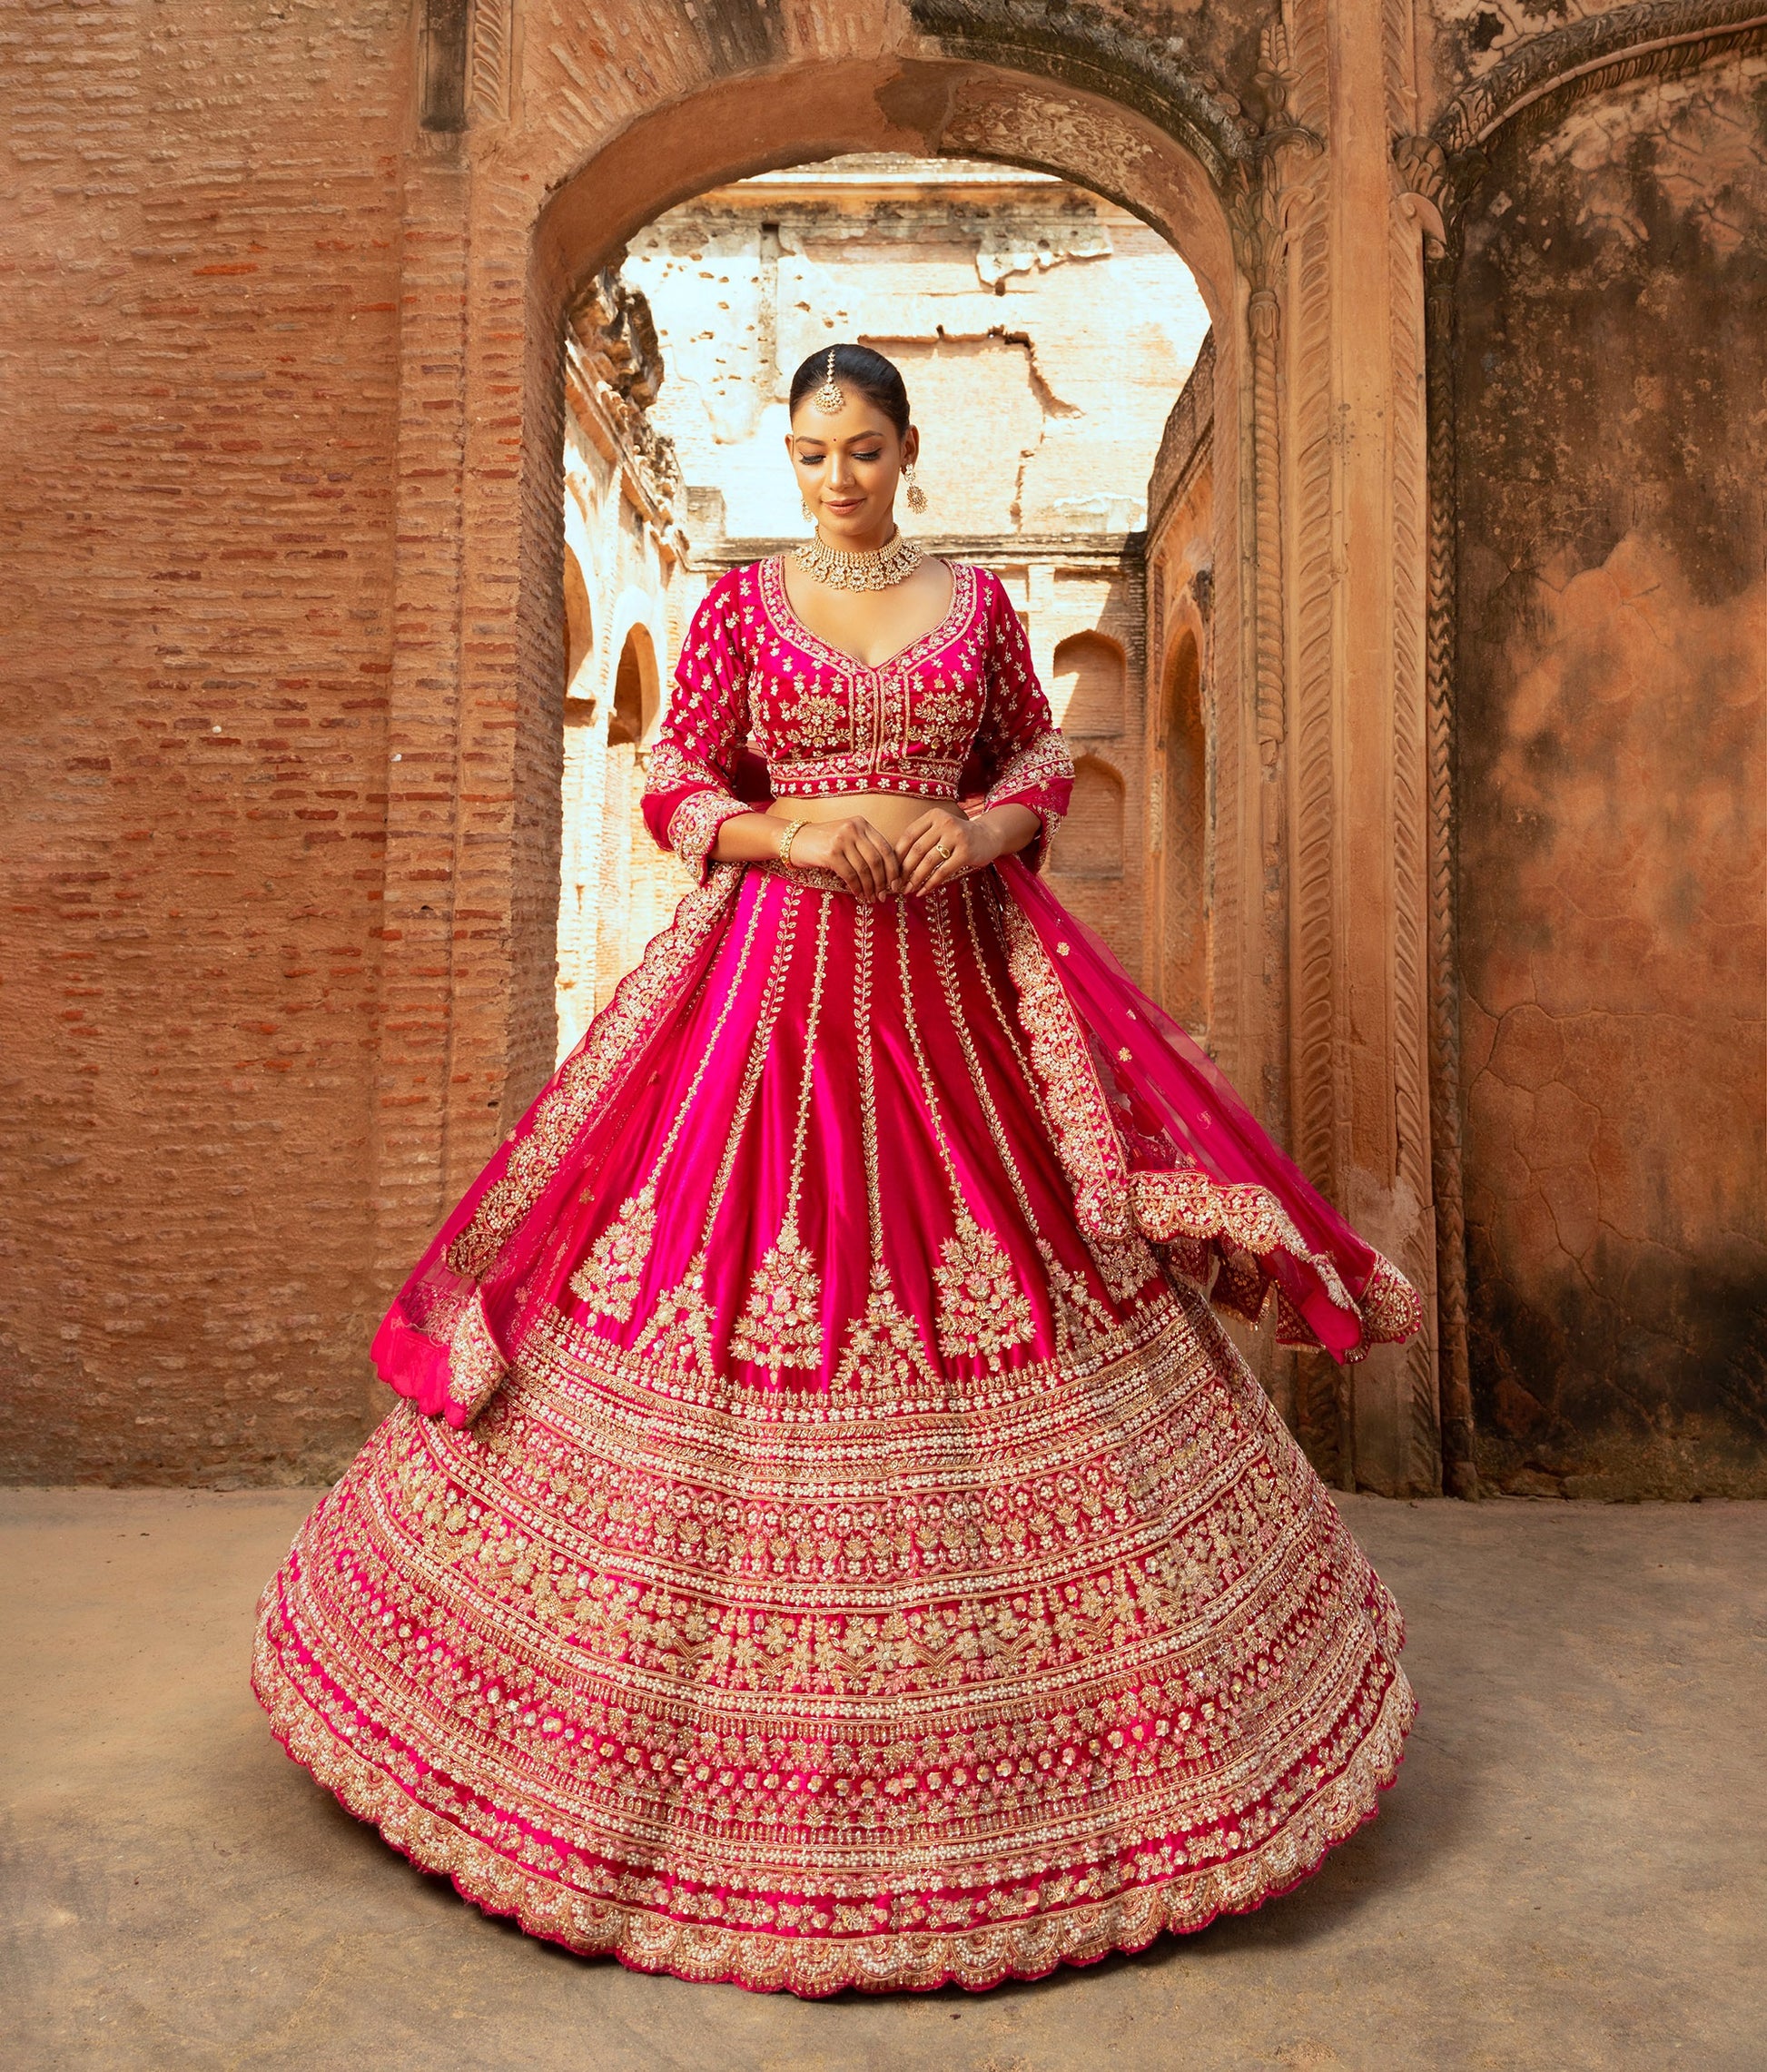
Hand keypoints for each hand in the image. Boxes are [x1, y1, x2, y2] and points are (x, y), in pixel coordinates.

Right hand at [782, 814, 903, 899]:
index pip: (886, 848)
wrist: (794, 839)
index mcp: (862, 823)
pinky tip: (859, 895)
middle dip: (882, 882)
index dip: (893, 869)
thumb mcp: (847, 837)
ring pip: (864, 870)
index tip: (895, 884)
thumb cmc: (823, 842)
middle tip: (883, 896)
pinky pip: (850, 875)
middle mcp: (853, 828)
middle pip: (877, 860)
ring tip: (871, 898)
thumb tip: (888, 873)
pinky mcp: (830, 853)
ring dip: (870, 888)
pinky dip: (857, 888)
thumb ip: (865, 847)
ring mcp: (842, 839)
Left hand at [896, 807, 1004, 896]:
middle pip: (917, 849)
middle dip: (904, 870)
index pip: (908, 835)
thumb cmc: (957, 837)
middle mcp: (944, 822)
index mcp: (933, 816)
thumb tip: (894, 863)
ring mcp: (956, 837)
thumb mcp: (939, 830)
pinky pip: (943, 871)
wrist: (988, 836)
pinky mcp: (966, 852)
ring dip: (916, 879)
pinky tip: (923, 891)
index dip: (897, 855)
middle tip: (896, 885)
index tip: (890, 871)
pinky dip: (931, 883)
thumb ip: (921, 839)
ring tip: (908, 890)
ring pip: (928, 861)